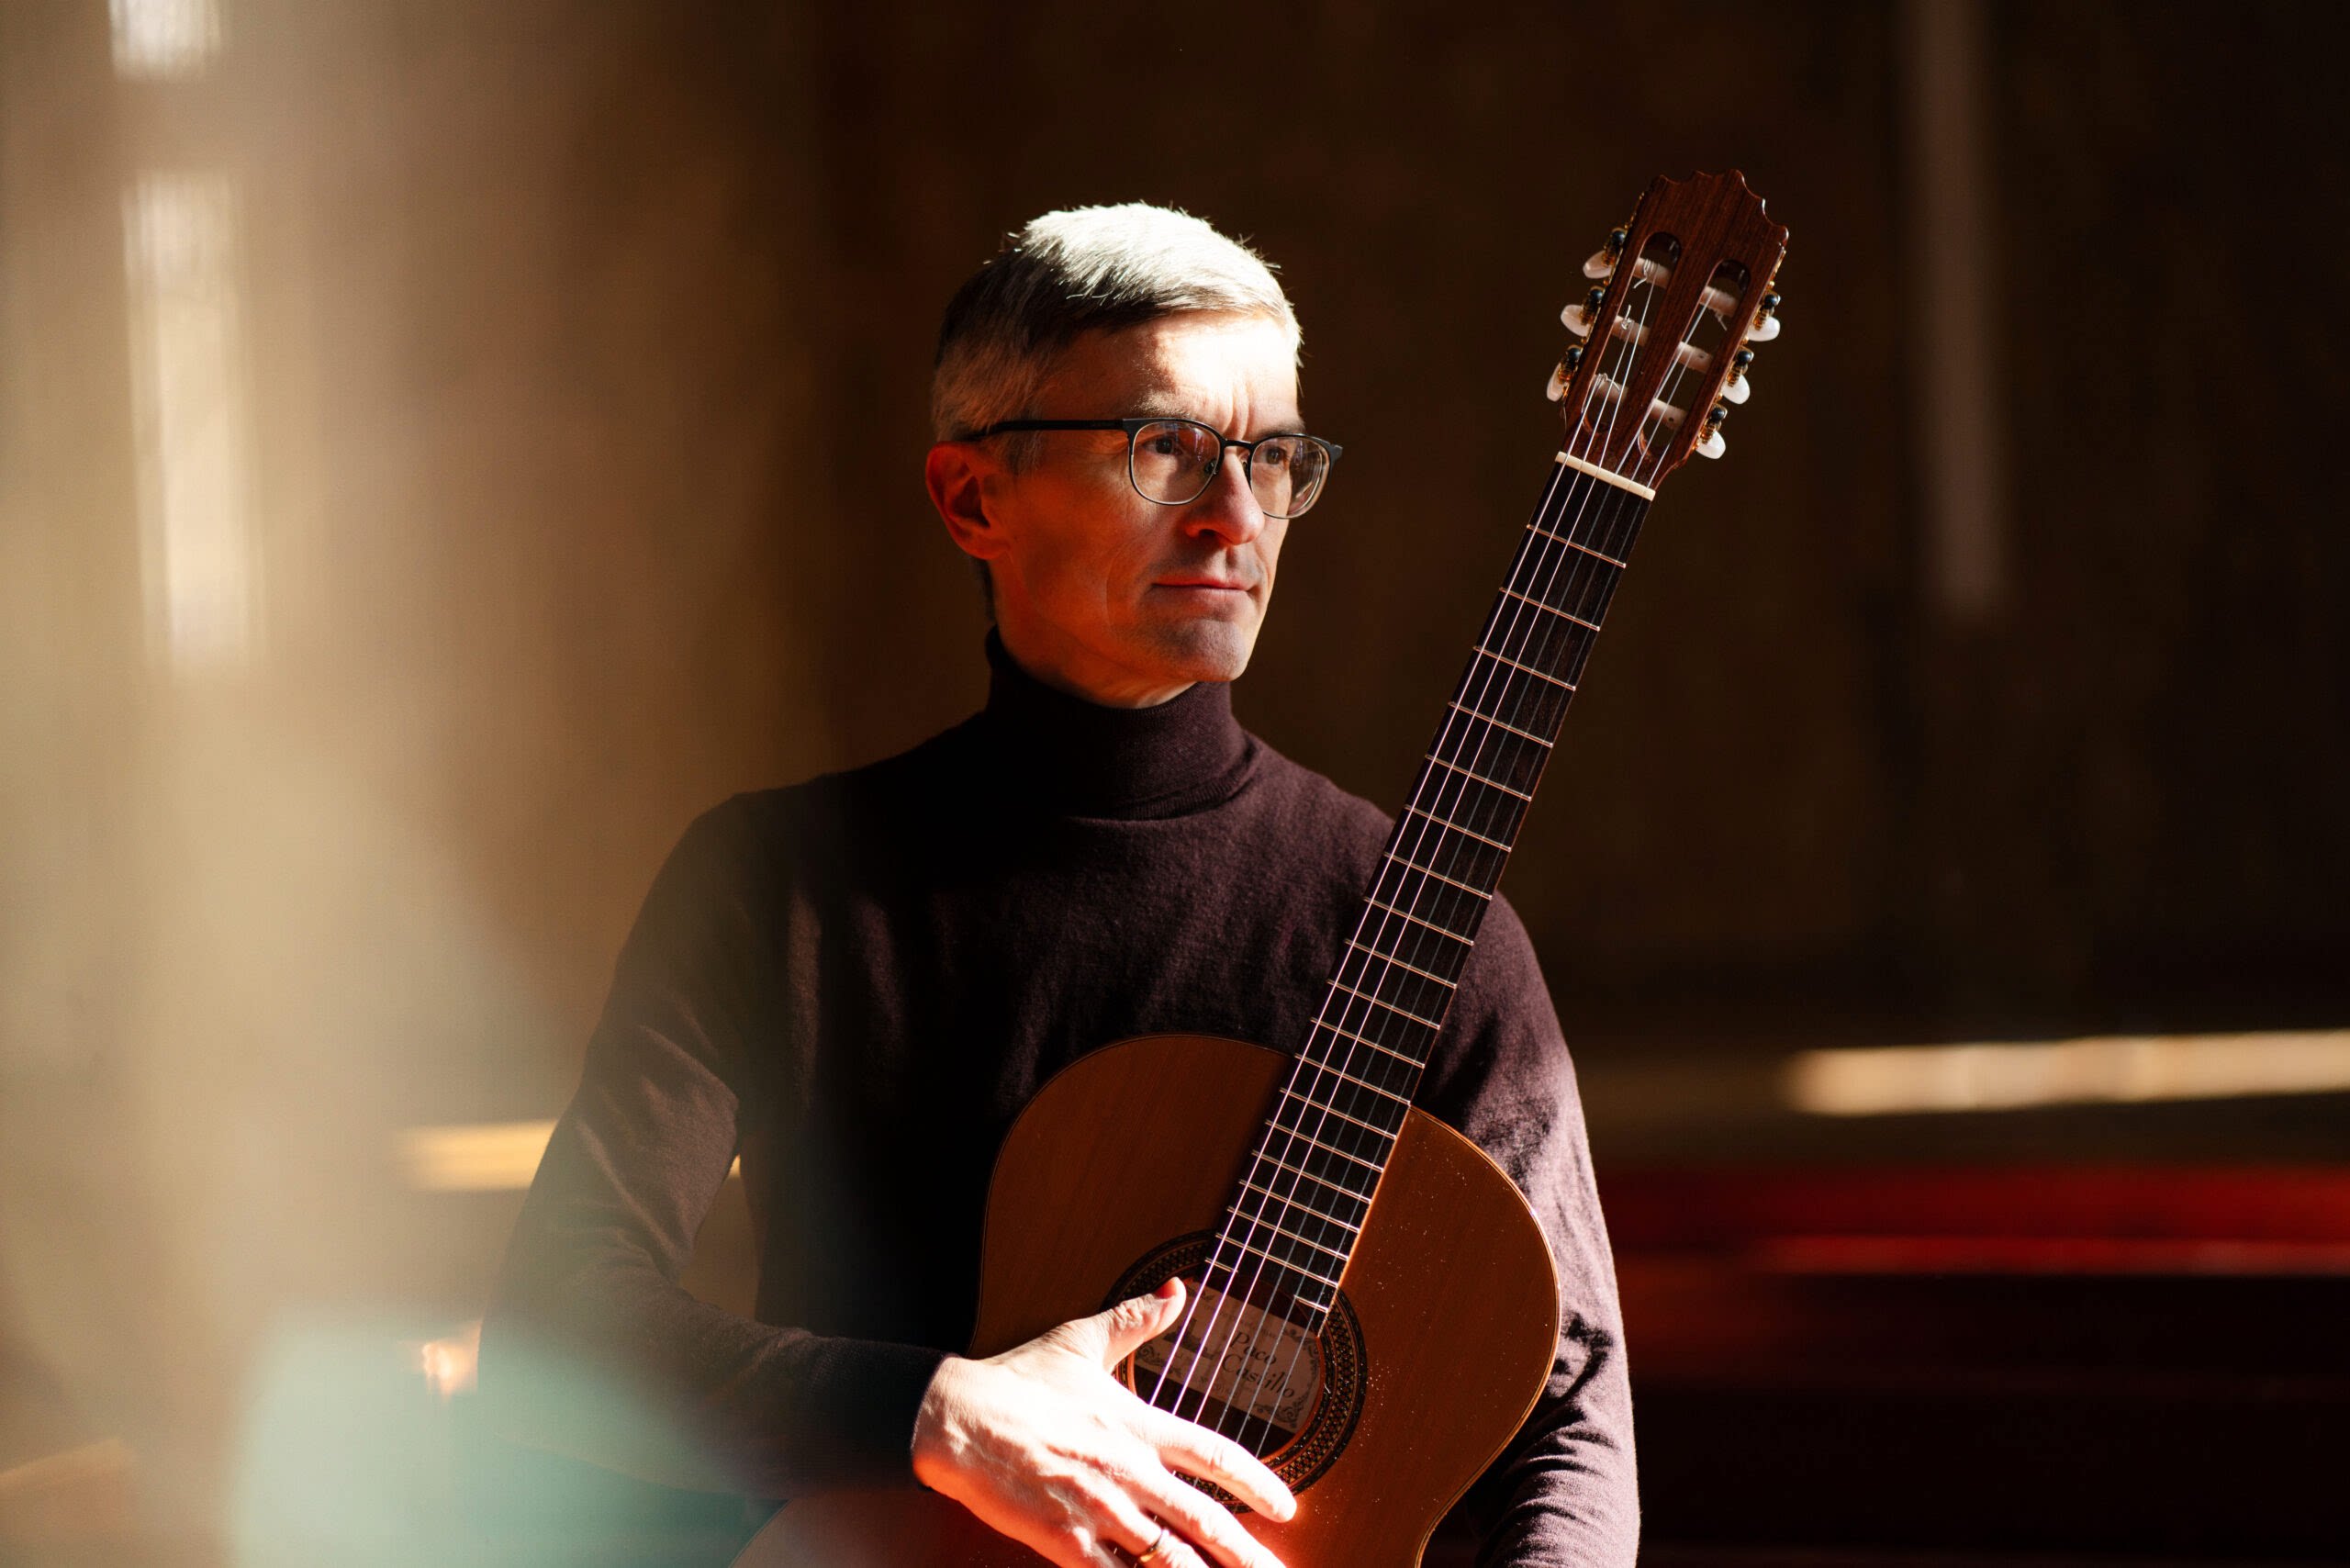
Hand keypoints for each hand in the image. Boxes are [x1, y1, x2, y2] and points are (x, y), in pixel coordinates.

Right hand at [910, 1277, 1295, 1567]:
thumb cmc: (1016, 1380)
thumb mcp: (1080, 1341)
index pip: (1214, 1454)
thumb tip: (1177, 1290)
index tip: (1287, 1508)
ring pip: (1166, 1557)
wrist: (956, 1417)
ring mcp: (1097, 1508)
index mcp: (1136, 1423)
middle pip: (1202, 1518)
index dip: (1258, 1483)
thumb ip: (1135, 1319)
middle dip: (1247, 1552)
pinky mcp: (1062, 1540)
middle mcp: (1126, 1469)